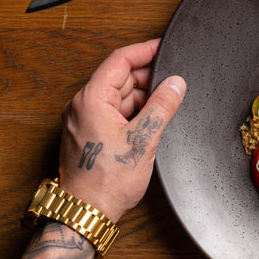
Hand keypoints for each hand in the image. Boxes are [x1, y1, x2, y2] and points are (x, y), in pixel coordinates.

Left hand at [57, 39, 185, 222]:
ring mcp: (83, 120)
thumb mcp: (143, 140)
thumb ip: (162, 106)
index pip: (120, 61)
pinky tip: (150, 121)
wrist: (86, 212)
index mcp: (90, 100)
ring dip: (141, 98)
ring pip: (118, 96)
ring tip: (164, 107)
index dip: (145, 51)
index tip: (164, 46)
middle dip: (147, 77)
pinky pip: (113, 112)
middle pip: (118, 78)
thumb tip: (176, 83)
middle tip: (173, 82)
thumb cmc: (106, 182)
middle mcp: (82, 106)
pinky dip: (132, 112)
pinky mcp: (88, 134)